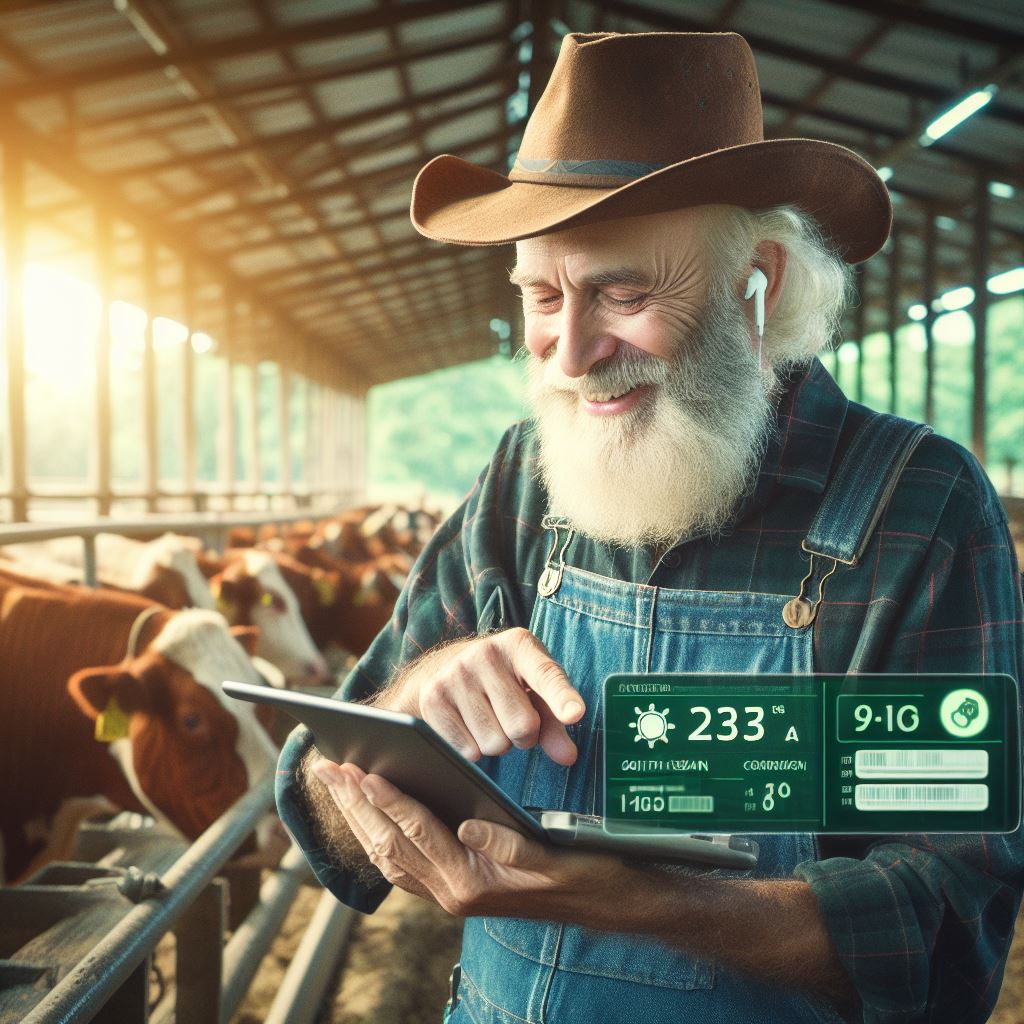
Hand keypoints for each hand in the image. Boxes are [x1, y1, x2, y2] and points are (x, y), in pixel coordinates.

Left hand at [310, 759, 624, 918]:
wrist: (607, 906)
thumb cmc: (586, 876)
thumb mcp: (556, 857)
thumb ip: (512, 846)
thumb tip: (468, 826)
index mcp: (474, 884)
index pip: (418, 833)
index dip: (388, 800)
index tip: (361, 771)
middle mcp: (453, 894)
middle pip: (389, 844)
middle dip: (355, 806)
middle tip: (327, 770)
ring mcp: (450, 896)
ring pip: (388, 857)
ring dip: (359, 819)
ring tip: (337, 785)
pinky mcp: (454, 891)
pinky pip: (401, 866)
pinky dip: (378, 838)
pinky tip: (368, 817)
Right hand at [377, 627, 584, 765]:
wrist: (440, 668)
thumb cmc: (500, 681)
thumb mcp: (531, 689)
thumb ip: (554, 722)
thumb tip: (568, 756)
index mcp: (519, 645)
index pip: (546, 675)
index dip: (561, 697)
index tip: (575, 714)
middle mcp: (486, 654)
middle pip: (523, 726)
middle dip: (523, 736)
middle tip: (510, 718)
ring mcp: (456, 675)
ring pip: (495, 744)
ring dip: (496, 743)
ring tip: (486, 718)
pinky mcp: (433, 699)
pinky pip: (468, 752)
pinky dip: (472, 750)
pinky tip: (466, 726)